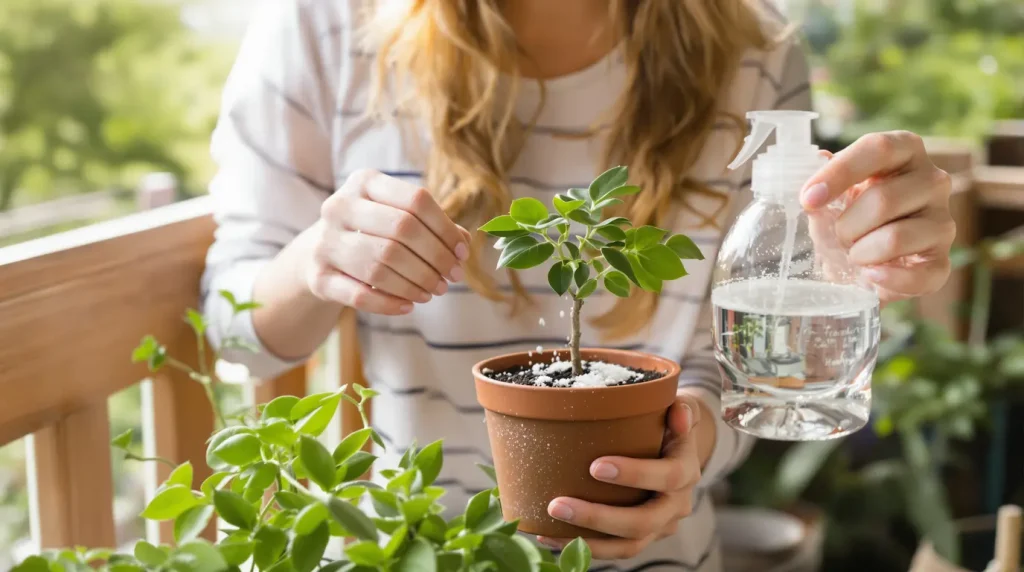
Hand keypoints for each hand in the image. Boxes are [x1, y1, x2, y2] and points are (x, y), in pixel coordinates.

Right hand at [305, 169, 470, 314]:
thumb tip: (463, 243)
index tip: (462, 252)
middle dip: (436, 258)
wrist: (318, 253)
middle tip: (452, 277)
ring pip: (381, 266)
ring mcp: (325, 242)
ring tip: (435, 291)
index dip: (445, 228)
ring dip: (416, 283)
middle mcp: (339, 207)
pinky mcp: (318, 277)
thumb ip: (432, 225)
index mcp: (364, 182)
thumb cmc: (371, 231)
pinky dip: (390, 303)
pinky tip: (409, 306)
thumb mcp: (397, 216)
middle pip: (402, 230)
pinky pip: (360, 295)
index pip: (416, 200)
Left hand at [538, 394, 705, 559]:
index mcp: (687, 469)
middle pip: (644, 521)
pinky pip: (617, 549)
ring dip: (588, 540)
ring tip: (549, 529)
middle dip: (599, 517)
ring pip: (630, 545)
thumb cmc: (670, 423)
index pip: (668, 477)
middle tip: (558, 505)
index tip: (595, 467)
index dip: (634, 474)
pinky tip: (552, 537)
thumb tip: (678, 414)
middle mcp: (678, 503)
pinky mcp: (645, 536)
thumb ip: (682, 407)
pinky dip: (585, 547)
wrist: (679, 453)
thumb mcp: (682, 407)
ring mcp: (662, 525)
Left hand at [801, 131, 954, 301]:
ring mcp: (943, 222)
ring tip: (855, 255)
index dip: (840, 173)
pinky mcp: (942, 262)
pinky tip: (870, 275)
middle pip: (884, 199)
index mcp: (905, 151)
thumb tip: (819, 158)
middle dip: (846, 226)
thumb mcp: (831, 195)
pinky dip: (886, 279)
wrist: (861, 264)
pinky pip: (918, 276)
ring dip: (861, 253)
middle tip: (838, 236)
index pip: (879, 148)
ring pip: (895, 238)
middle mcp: (933, 181)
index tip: (808, 199)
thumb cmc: (849, 216)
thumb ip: (824, 179)